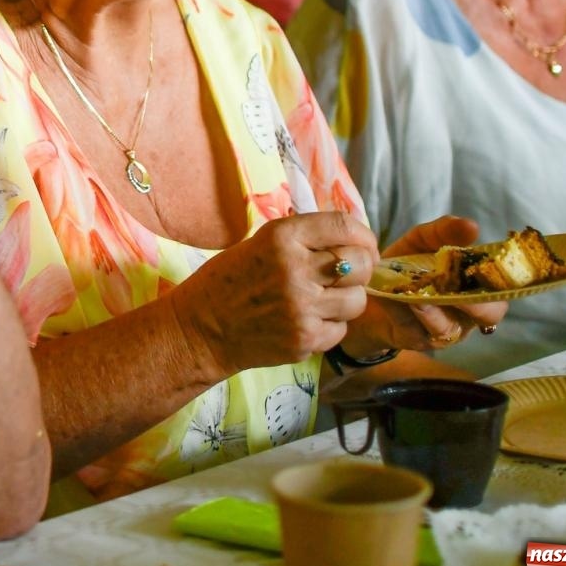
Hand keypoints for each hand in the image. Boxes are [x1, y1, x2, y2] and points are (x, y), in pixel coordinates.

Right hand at [173, 212, 378, 378]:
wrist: (200, 329)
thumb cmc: (229, 281)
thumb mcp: (261, 243)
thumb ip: (304, 240)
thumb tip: (353, 241)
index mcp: (282, 237)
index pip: (344, 226)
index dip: (363, 236)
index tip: (365, 246)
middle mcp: (295, 269)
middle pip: (361, 264)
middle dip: (361, 269)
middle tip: (345, 276)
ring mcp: (302, 308)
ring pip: (357, 300)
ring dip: (345, 300)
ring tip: (320, 301)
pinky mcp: (305, 339)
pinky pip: (340, 330)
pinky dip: (329, 326)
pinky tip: (304, 322)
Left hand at [341, 216, 507, 354]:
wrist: (366, 291)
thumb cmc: (405, 265)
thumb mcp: (421, 241)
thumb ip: (444, 231)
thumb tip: (473, 226)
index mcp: (475, 285)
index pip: (504, 287)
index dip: (502, 279)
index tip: (487, 264)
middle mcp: (468, 312)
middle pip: (490, 314)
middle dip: (479, 302)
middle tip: (460, 286)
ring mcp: (444, 330)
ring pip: (452, 326)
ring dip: (437, 309)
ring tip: (419, 295)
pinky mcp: (419, 340)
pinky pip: (419, 330)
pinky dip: (411, 314)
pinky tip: (401, 300)